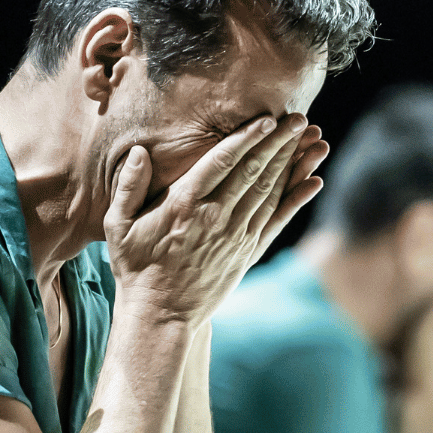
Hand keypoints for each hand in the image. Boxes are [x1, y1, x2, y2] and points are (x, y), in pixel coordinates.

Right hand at [104, 114, 328, 321]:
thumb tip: (139, 152)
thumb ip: (129, 186)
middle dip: (278, 142)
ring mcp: (236, 235)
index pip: (222, 161)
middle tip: (299, 118)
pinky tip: (314, 180)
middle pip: (253, 171)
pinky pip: (277, 220)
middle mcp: (215, 216)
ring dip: (292, 163)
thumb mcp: (118, 225)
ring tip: (311, 139)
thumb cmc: (136, 266)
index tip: (266, 118)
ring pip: (269, 191)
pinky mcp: (247, 252)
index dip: (247, 137)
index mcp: (184, 204)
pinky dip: (297, 199)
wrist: (162, 314)